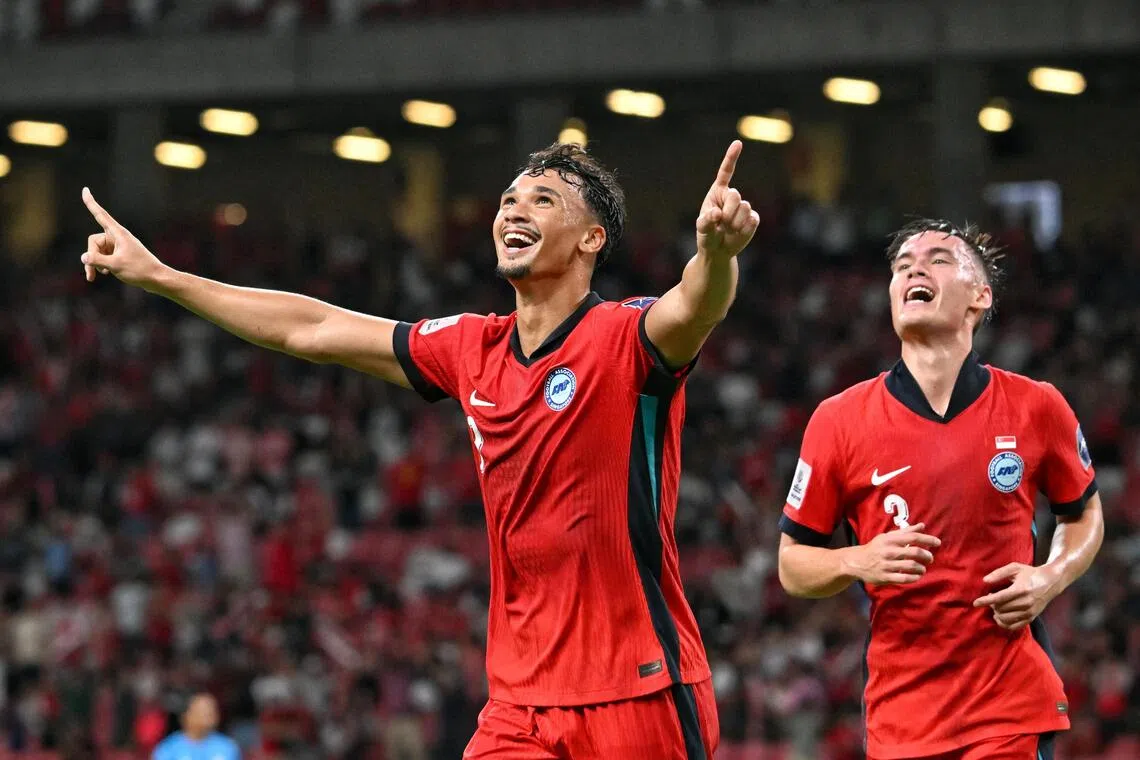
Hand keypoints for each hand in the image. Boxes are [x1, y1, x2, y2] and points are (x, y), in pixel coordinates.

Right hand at [80, 187, 167, 289]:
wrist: (156, 279)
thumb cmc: (139, 270)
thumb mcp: (115, 265)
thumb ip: (97, 260)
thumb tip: (83, 257)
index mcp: (119, 234)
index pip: (101, 215)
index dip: (91, 203)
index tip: (85, 190)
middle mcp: (117, 237)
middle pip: (94, 241)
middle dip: (91, 256)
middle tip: (91, 273)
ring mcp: (118, 246)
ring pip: (97, 251)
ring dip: (95, 263)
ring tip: (95, 277)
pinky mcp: (119, 254)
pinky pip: (103, 256)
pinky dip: (101, 265)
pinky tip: (106, 273)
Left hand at [695, 140, 759, 259]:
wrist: (718, 251)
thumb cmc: (707, 236)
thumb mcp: (701, 228)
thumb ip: (706, 221)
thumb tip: (717, 214)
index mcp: (718, 192)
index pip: (726, 172)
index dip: (732, 157)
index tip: (738, 143)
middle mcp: (732, 197)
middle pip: (735, 195)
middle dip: (727, 212)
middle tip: (721, 224)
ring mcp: (744, 207)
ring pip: (745, 208)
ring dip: (733, 223)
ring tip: (727, 230)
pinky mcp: (753, 219)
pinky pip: (752, 221)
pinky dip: (742, 230)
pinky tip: (736, 234)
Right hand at [842, 522, 940, 585]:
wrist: (856, 562)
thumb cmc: (876, 548)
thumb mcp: (888, 537)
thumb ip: (906, 532)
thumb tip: (922, 525)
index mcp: (889, 539)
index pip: (912, 537)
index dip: (927, 539)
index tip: (937, 543)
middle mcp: (888, 551)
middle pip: (914, 552)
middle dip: (926, 555)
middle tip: (930, 558)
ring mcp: (886, 565)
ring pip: (911, 566)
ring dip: (921, 567)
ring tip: (922, 568)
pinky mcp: (885, 577)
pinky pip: (904, 578)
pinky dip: (914, 577)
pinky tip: (917, 576)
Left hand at [972, 563, 1059, 631]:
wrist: (1051, 582)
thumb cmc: (1030, 573)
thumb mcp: (1015, 568)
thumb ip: (999, 573)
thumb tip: (985, 581)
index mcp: (1021, 589)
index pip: (999, 598)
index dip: (985, 601)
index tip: (975, 603)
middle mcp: (1026, 602)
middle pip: (1002, 609)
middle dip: (992, 605)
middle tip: (991, 598)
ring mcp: (1030, 612)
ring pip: (1006, 619)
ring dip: (997, 614)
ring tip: (995, 607)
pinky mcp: (1032, 618)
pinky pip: (1015, 626)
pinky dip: (1004, 624)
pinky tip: (999, 618)